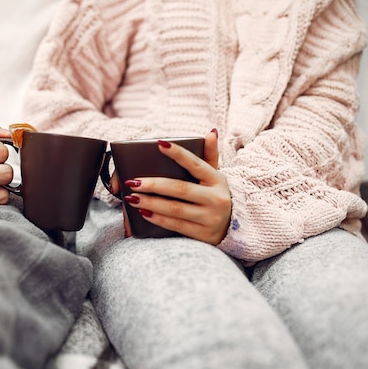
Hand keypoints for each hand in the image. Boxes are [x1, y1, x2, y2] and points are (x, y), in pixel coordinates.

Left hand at [119, 129, 230, 244]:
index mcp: (218, 180)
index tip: (159, 144)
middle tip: (133, 181)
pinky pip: (176, 226)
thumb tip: (210, 132)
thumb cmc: (216, 196)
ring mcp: (211, 218)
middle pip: (180, 189)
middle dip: (153, 185)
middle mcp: (217, 199)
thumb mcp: (216, 177)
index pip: (195, 164)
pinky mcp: (204, 235)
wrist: (235, 229)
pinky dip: (158, 219)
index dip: (178, 153)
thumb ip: (210, 155)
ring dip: (151, 202)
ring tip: (132, 197)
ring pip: (175, 209)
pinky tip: (144, 212)